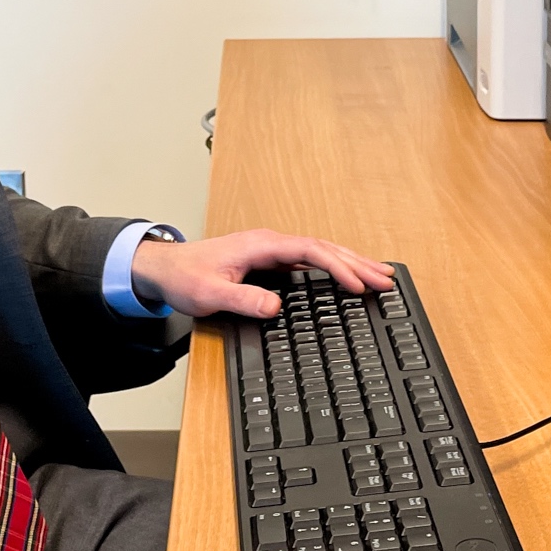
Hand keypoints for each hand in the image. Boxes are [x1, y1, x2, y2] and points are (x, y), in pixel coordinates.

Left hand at [130, 228, 394, 318]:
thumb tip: (275, 307)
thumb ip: (243, 299)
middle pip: (324, 248)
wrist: (163, 268)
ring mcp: (272, 250)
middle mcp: (270, 242)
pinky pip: (311, 259)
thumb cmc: (185, 277)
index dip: (337, 267)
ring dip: (351, 262)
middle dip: (357, 262)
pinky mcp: (270, 260)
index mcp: (261, 244)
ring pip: (321, 252)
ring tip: (380, 275)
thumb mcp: (210, 294)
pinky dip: (334, 266)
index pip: (311, 250)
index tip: (357, 285)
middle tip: (387, 279)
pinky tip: (347, 275)